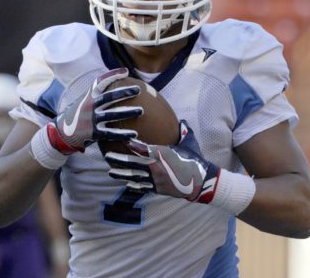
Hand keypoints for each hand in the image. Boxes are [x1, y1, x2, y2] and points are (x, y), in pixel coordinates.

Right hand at [47, 68, 142, 154]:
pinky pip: (110, 133)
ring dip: (127, 112)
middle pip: (108, 97)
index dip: (113, 75)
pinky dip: (123, 134)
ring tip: (141, 110)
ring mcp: (91, 120)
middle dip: (124, 92)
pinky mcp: (93, 133)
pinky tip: (134, 134)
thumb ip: (99, 93)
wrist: (63, 132)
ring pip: (112, 115)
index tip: (126, 72)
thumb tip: (117, 81)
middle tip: (138, 90)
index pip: (100, 81)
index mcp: (89, 96)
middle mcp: (89, 106)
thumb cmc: (80, 113)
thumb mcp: (86, 100)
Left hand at [105, 121, 220, 203]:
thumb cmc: (195, 160)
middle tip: (107, 155)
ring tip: (110, 171)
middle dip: (119, 159)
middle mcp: (156, 167)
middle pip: (133, 163)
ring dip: (121, 174)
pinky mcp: (158, 189)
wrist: (202, 182)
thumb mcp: (190, 143)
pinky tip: (125, 183)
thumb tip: (182, 120)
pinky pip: (142, 187)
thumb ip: (183, 131)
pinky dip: (132, 185)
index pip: (142, 148)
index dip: (130, 144)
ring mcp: (156, 179)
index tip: (120, 138)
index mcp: (162, 154)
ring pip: (134, 176)